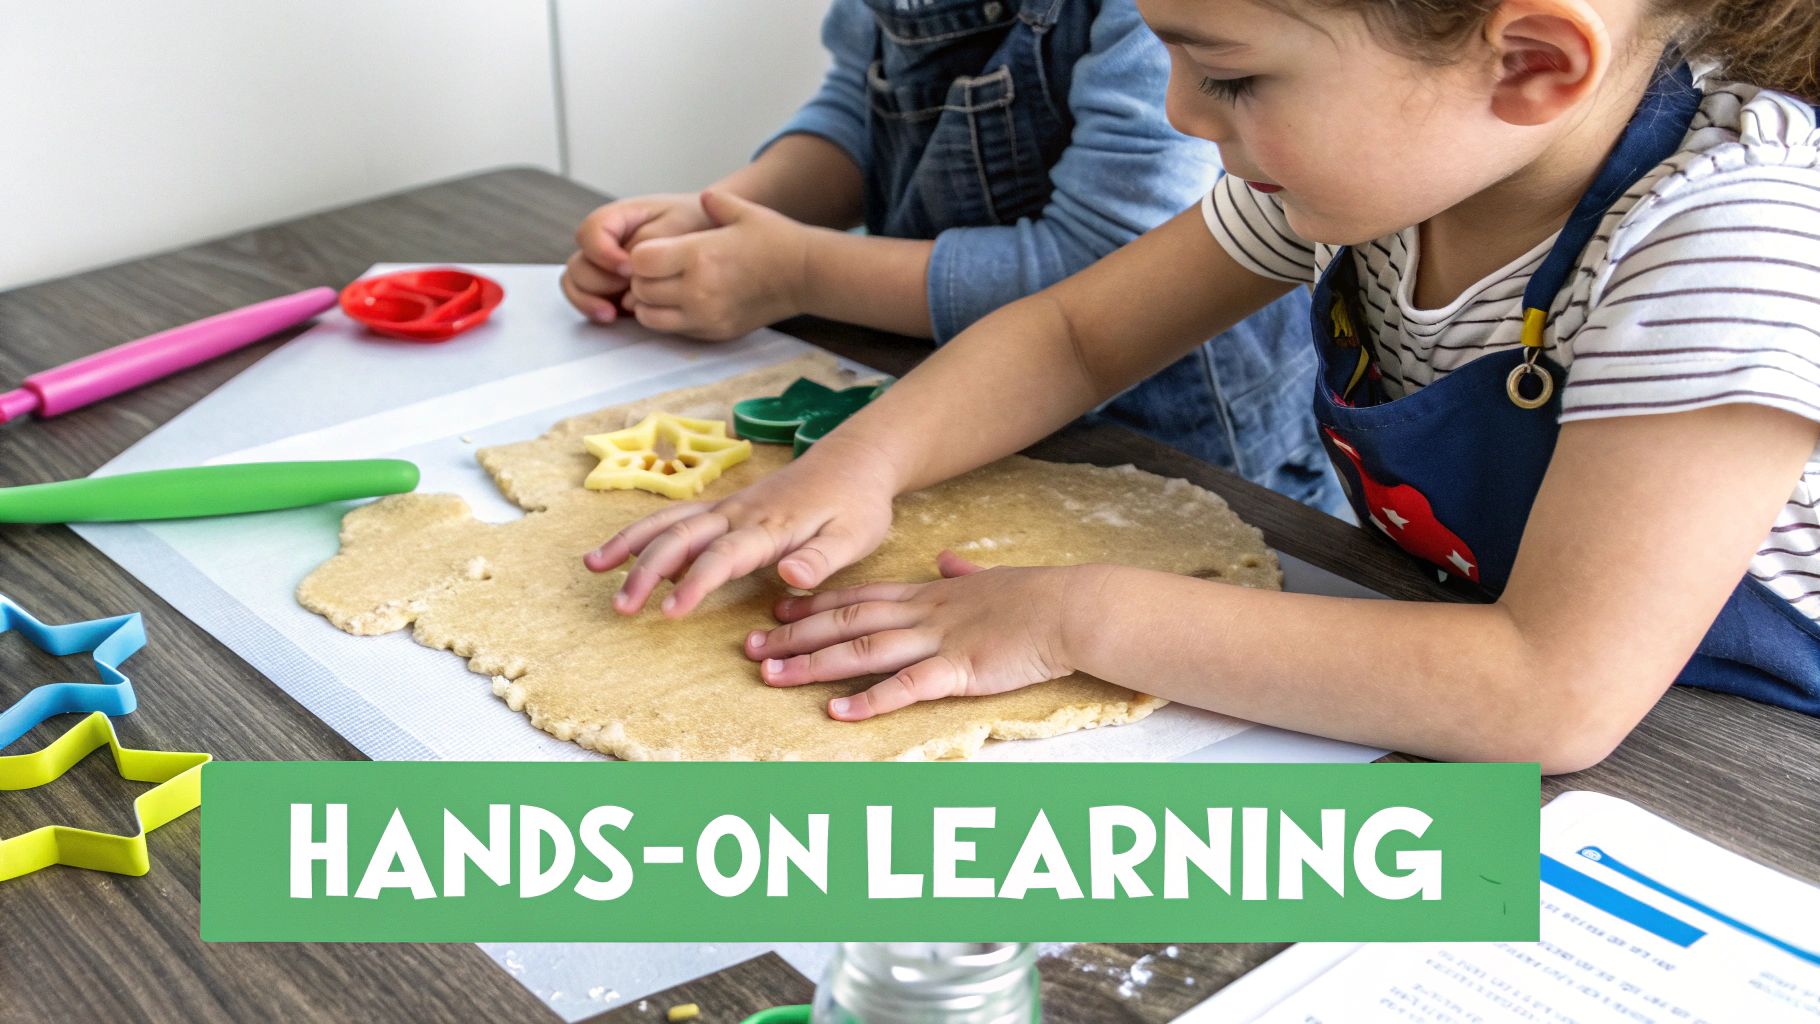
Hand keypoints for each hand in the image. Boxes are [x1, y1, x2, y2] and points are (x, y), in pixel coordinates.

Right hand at [562, 193, 713, 321]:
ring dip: (590, 298)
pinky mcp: (612, 288)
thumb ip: (652, 239)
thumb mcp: (681, 224)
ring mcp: (606, 266)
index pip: (591, 231)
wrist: (713, 238)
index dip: (602, 252)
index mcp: (621, 218)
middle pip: (580, 261)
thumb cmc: (699, 223)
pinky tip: (611, 317)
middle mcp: (608, 242)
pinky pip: (587, 298)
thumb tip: (628, 268)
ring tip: (613, 311)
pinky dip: (592, 309)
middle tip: (628, 288)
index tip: (628, 269)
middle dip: (599, 280)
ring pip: (577, 282)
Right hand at [582, 435, 897, 615]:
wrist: (855, 460)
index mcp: (769, 527)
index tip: (668, 611)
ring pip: (669, 523)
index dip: (693, 584)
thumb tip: (789, 578)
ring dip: (630, 544)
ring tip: (593, 567)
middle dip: (645, 572)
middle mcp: (739, 514)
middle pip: (682, 539)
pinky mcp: (726, 506)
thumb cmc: (857, 504)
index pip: (723, 558)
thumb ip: (821, 559)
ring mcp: (729, 507)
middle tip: (619, 607)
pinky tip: (622, 552)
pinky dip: (645, 533)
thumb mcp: (855, 536)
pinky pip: (677, 517)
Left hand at [623, 189, 814, 340]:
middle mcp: (698, 290)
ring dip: (650, 302)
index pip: (639, 261)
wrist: (806, 275)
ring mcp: (705, 316)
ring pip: (649, 316)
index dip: (640, 255)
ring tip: (667, 288)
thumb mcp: (744, 211)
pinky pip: (672, 330)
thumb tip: (703, 198)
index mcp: (699, 255)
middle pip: (640, 290)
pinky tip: (685, 302)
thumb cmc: (776, 240)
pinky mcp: (714, 333)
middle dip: (642, 279)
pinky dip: (668, 318)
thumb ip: (715, 201)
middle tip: (659, 270)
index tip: (654, 251)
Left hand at [745, 552, 1099, 720]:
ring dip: (812, 665)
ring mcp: (938, 640)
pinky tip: (838, 712)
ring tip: (771, 677)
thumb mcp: (992, 577)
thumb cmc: (1039, 597)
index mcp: (928, 593)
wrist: (1074, 608)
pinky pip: (907, 685)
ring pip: (862, 651)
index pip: (857, 597)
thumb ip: (963, 573)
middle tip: (749, 649)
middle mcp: (922, 614)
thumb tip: (948, 561)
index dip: (812, 605)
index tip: (774, 613)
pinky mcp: (960, 669)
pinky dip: (870, 699)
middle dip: (793, 636)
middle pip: (844, 622)